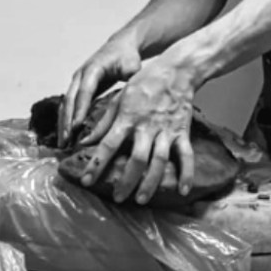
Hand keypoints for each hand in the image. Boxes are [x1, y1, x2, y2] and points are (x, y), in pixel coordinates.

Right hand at [60, 38, 141, 146]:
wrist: (120, 46)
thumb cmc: (127, 57)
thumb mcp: (132, 66)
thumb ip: (132, 81)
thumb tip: (133, 98)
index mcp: (93, 69)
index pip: (85, 91)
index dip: (80, 109)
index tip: (76, 127)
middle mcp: (81, 75)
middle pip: (70, 100)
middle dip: (67, 121)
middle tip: (66, 140)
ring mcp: (77, 82)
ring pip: (65, 104)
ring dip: (62, 123)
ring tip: (62, 143)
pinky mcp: (77, 88)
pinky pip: (68, 106)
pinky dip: (65, 120)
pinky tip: (66, 136)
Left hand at [79, 55, 195, 204]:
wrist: (176, 71)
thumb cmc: (144, 84)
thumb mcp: (119, 98)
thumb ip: (103, 122)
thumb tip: (84, 141)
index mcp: (128, 118)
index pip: (108, 145)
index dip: (96, 164)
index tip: (86, 181)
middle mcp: (147, 126)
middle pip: (136, 159)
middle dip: (126, 181)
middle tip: (118, 198)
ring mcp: (166, 131)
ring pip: (159, 160)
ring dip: (150, 182)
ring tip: (141, 199)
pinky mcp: (182, 132)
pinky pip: (186, 155)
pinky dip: (186, 173)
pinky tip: (182, 190)